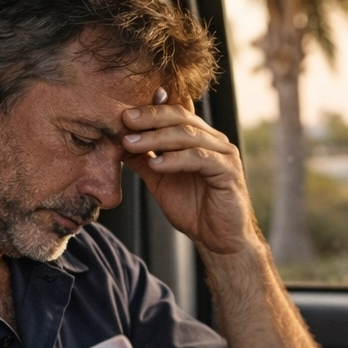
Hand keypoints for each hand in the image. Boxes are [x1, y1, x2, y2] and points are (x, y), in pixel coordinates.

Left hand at [120, 99, 259, 256]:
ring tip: (131, 144)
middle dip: (150, 117)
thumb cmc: (194, 209)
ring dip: (157, 138)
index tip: (124, 112)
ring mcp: (224, 154)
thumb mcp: (160, 180)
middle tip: (125, 120)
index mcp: (199, 138)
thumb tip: (118, 142)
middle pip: (181, 117)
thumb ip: (143, 159)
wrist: (218, 240)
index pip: (174, 112)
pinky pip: (200, 158)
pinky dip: (176, 159)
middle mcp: (214, 140)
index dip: (151, 108)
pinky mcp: (229, 171)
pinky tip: (156, 164)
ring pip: (188, 135)